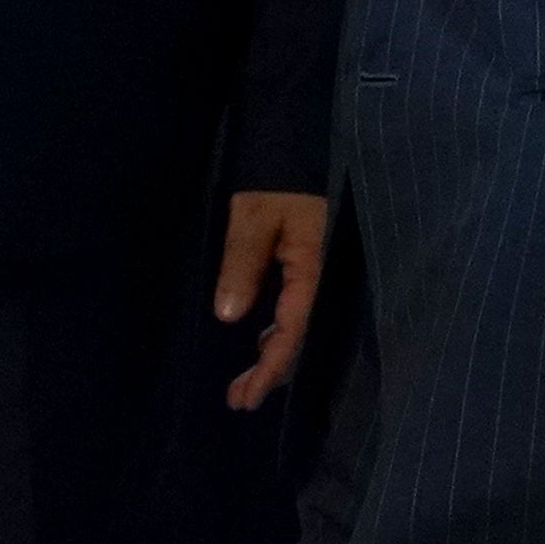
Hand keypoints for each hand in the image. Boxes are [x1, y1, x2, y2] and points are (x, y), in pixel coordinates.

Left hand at [211, 188, 329, 411]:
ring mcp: (312, 272)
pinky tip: (257, 344)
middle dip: (269, 372)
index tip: (247, 395)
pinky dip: (273, 334)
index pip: (292, 329)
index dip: (270, 366)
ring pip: (295, 326)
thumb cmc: (274, 177)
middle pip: (298, 336)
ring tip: (242, 386)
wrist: (293, 141)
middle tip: (238, 401)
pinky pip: (292, 310)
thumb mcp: (253, 216)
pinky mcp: (304, 265)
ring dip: (270, 357)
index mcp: (310, 268)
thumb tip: (227, 316)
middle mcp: (317, 277)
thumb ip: (242, 262)